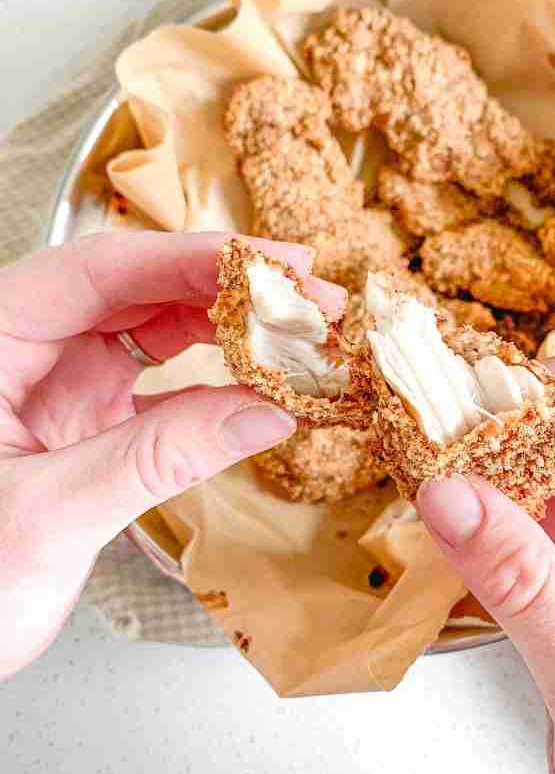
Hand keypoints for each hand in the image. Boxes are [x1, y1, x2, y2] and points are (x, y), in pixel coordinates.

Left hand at [0, 231, 344, 679]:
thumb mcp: (51, 516)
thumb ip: (158, 458)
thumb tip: (265, 414)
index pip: (101, 271)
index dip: (192, 257)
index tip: (271, 262)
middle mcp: (23, 345)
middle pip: (136, 290)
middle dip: (226, 289)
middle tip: (307, 295)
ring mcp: (51, 381)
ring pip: (149, 330)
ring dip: (225, 330)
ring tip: (296, 334)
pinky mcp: (77, 418)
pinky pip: (154, 384)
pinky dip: (208, 385)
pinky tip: (256, 389)